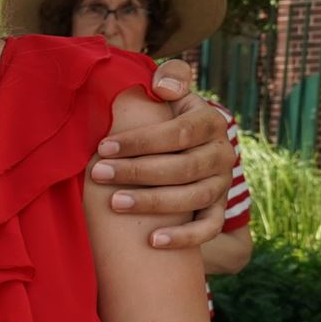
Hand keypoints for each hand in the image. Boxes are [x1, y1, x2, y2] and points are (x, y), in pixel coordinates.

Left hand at [87, 59, 234, 248]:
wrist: (188, 148)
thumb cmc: (168, 118)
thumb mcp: (172, 94)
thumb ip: (171, 79)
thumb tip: (162, 87)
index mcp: (210, 123)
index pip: (178, 133)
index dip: (141, 141)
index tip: (103, 147)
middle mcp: (222, 154)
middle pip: (183, 167)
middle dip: (137, 171)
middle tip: (97, 174)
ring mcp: (222, 184)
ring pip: (193, 198)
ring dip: (153, 202)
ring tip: (115, 203)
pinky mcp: (218, 209)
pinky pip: (208, 228)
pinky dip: (185, 237)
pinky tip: (153, 241)